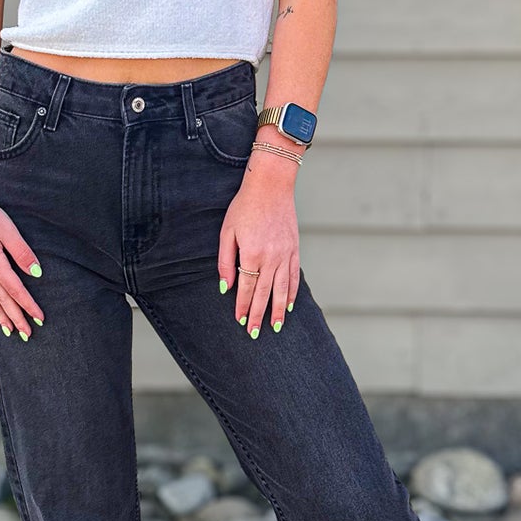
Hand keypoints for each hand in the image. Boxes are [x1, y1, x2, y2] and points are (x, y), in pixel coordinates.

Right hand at [0, 179, 44, 338]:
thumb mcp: (6, 228)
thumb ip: (21, 252)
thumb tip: (37, 273)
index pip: (16, 290)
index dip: (28, 306)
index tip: (40, 318)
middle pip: (3, 300)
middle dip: (16, 318)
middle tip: (28, 334)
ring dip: (1, 316)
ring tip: (10, 331)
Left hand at [218, 151, 300, 335]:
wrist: (271, 186)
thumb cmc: (244, 207)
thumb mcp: (227, 232)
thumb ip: (226, 261)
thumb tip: (226, 287)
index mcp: (252, 254)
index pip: (247, 288)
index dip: (242, 307)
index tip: (239, 322)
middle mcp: (271, 258)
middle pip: (265, 293)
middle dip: (258, 315)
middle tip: (255, 334)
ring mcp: (286, 254)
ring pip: (282, 289)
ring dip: (279, 310)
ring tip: (276, 327)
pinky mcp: (294, 249)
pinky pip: (294, 276)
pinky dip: (292, 292)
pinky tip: (290, 305)